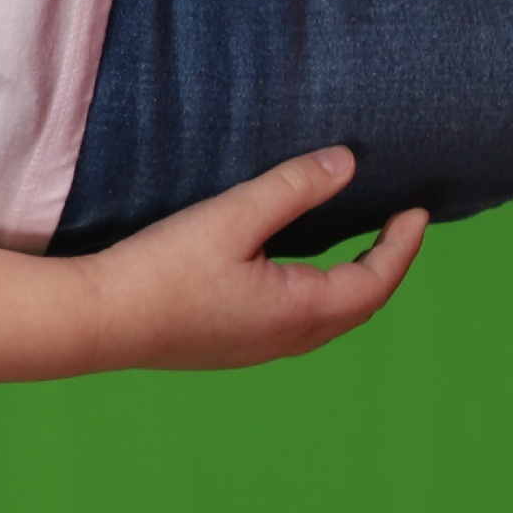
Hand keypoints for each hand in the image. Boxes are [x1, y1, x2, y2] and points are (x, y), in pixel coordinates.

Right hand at [68, 148, 425, 369]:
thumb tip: (346, 164)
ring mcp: (257, 349)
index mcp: (298, 310)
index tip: (416, 212)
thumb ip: (292, 188)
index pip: (376, 281)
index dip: (402, 246)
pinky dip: (318, 298)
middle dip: (384, 268)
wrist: (97, 321)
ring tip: (356, 249)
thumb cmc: (161, 270)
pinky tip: (294, 277)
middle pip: (359, 307)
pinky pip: (297, 326)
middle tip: (395, 229)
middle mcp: (286, 339)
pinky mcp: (230, 348)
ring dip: (352, 286)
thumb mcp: (231, 217)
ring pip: (328, 321)